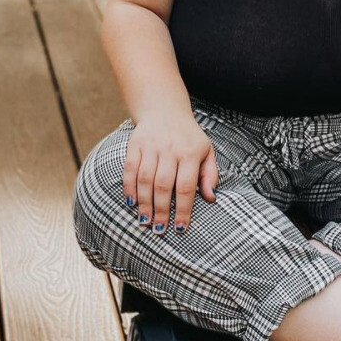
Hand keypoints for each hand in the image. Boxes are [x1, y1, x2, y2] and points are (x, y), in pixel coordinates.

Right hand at [122, 113, 218, 234]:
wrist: (165, 110)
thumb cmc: (189, 138)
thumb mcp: (206, 151)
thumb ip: (210, 175)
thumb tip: (211, 198)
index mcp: (190, 152)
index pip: (186, 186)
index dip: (183, 210)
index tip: (180, 229)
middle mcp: (170, 148)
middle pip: (163, 185)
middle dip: (161, 211)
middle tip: (159, 230)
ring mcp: (151, 146)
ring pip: (145, 179)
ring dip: (144, 204)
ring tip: (145, 222)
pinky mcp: (135, 144)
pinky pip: (130, 170)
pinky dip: (129, 188)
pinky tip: (132, 203)